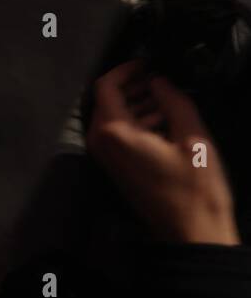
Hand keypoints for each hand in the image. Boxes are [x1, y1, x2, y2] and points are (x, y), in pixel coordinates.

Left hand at [88, 62, 238, 244]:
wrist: (192, 233)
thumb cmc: (195, 189)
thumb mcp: (193, 137)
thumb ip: (174, 101)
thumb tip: (159, 80)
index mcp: (114, 131)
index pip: (106, 85)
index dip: (126, 69)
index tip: (148, 63)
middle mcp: (101, 142)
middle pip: (107, 99)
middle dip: (133, 86)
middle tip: (161, 79)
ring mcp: (106, 156)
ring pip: (114, 116)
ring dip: (138, 103)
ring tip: (168, 99)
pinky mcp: (116, 166)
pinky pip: (120, 134)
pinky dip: (138, 122)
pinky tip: (166, 122)